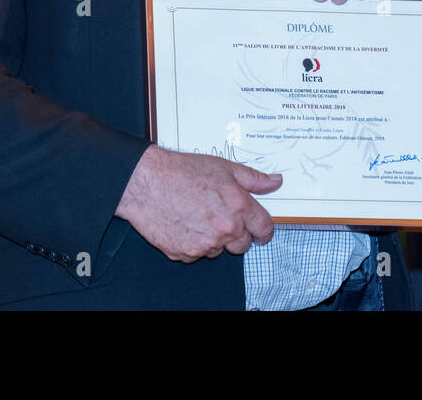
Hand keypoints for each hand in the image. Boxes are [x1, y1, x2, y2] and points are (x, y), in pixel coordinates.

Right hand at [115, 145, 279, 261]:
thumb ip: (253, 179)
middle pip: (243, 244)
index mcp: (239, 206)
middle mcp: (225, 228)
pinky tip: (184, 223)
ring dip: (213, 238)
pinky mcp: (186, 254)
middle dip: (236, 234)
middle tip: (219, 216)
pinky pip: (197, 254)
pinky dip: (193, 243)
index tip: (260, 231)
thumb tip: (275, 181)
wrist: (146, 183)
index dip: (263, 231)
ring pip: (219, 249)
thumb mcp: (223, 167)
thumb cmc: (181, 172)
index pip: (264, 228)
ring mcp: (205, 244)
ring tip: (196, 215)